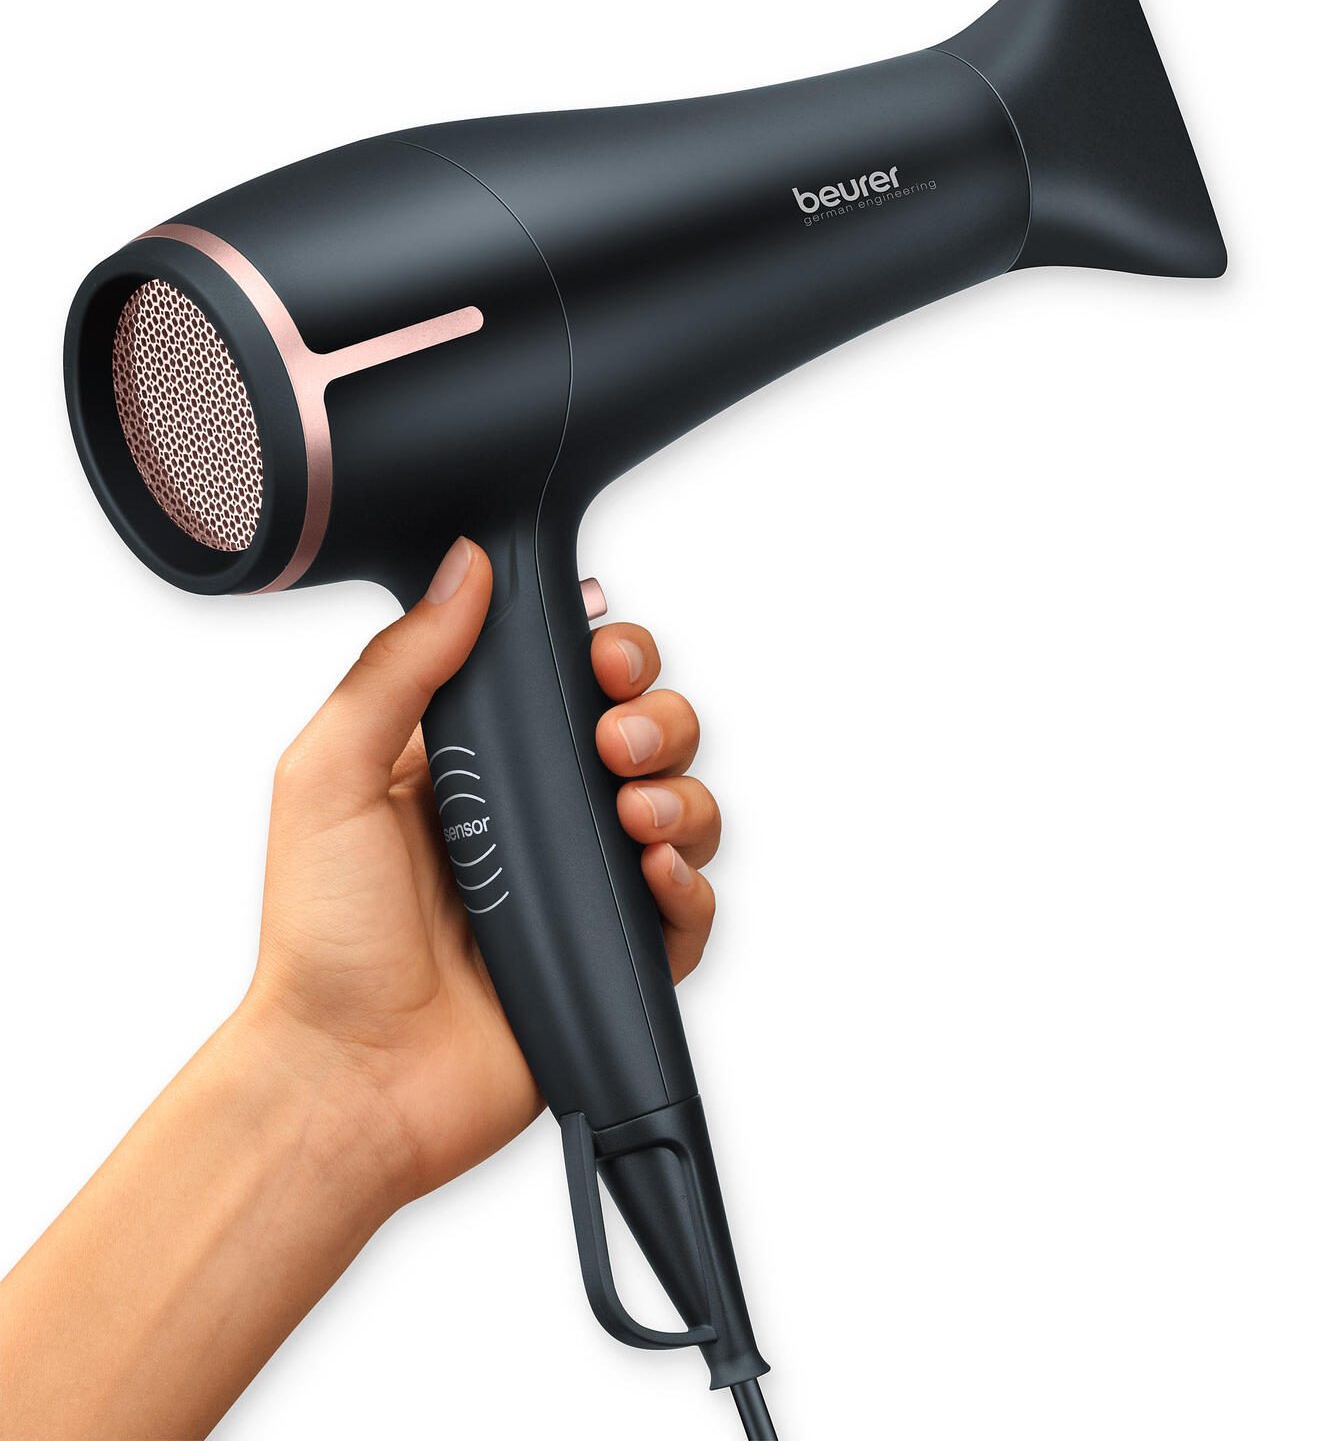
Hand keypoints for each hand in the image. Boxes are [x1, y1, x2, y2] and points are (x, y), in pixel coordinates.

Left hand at [244, 535, 721, 1204]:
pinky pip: (689, 910)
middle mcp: (538, 816)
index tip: (600, 655)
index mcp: (477, 761)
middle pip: (644, 733)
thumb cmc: (322, 935)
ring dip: (681, 791)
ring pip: (683, 808)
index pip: (568, 681)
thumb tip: (464, 567)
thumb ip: (400, 667)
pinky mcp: (612, 955)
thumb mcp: (331, 774)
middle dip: (655, 717)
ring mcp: (580, 886)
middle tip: (612, 740)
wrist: (346, 1076)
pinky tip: (655, 871)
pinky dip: (692, 885)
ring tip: (633, 810)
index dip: (605, 655)